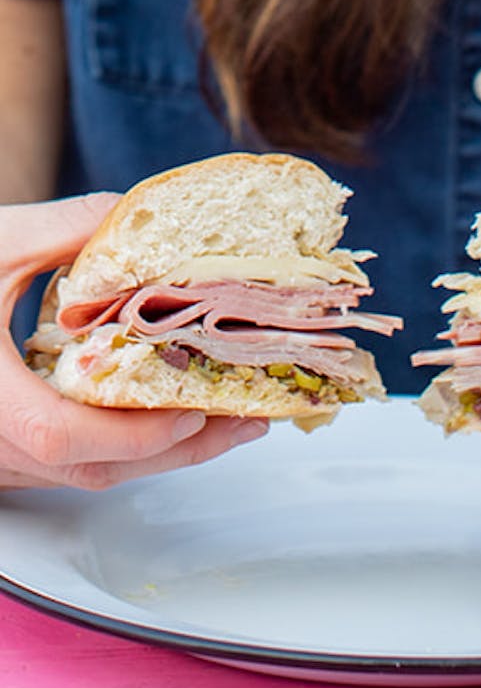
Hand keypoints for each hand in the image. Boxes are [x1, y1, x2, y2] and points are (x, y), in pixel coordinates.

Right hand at [0, 194, 267, 489]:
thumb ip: (58, 230)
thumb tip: (132, 215)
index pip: (58, 433)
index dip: (130, 431)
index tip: (194, 410)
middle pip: (92, 467)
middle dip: (180, 449)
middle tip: (249, 420)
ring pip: (86, 473)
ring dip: (162, 453)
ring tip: (228, 419)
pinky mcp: (3, 453)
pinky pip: (73, 464)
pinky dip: (127, 447)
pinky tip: (166, 420)